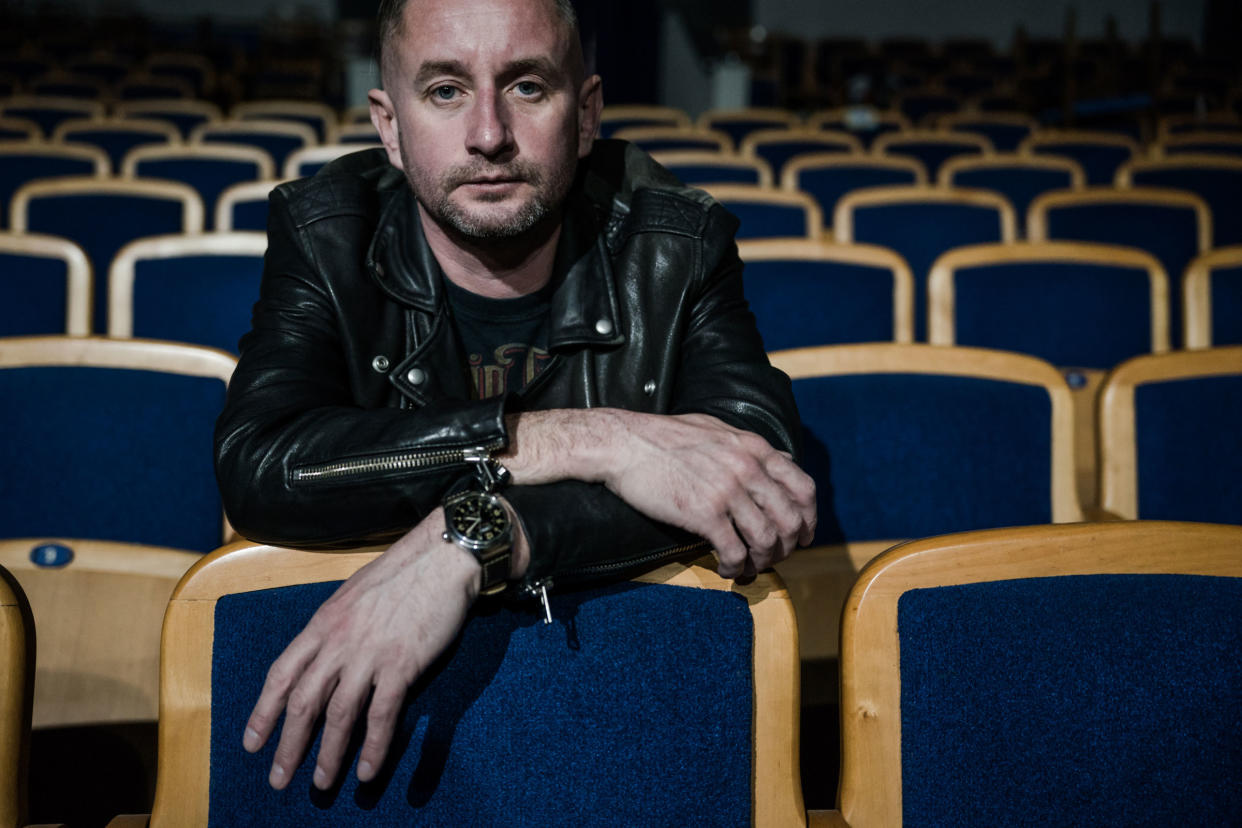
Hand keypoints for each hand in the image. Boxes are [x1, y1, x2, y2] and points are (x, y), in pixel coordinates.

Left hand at [241, 509, 481, 790]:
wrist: (442, 557)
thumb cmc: (403, 572)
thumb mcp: (354, 594)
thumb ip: (337, 626)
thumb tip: (328, 652)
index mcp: (324, 623)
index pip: (282, 674)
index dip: (264, 712)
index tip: (253, 742)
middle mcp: (339, 642)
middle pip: (304, 701)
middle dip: (288, 745)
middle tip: (279, 778)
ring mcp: (369, 654)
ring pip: (339, 715)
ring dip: (328, 754)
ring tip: (322, 783)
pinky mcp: (402, 664)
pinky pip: (382, 714)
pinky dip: (374, 747)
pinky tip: (367, 771)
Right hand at [603, 411, 815, 577]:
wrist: (625, 444)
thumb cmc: (665, 437)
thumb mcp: (717, 430)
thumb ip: (751, 447)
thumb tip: (782, 460)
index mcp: (753, 448)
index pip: (802, 487)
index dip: (809, 518)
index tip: (804, 536)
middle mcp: (747, 469)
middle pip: (790, 519)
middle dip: (788, 546)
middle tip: (775, 558)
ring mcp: (727, 491)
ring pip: (766, 540)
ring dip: (763, 561)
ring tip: (749, 567)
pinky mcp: (704, 513)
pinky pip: (734, 551)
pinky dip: (735, 567)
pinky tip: (726, 569)